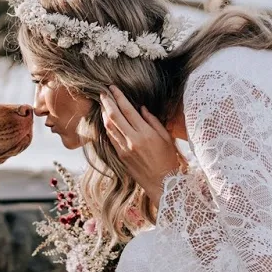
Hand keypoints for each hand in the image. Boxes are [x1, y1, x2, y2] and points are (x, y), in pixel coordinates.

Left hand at [99, 86, 184, 206]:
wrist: (163, 183)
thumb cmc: (168, 159)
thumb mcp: (166, 137)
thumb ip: (153, 121)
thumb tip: (141, 109)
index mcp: (146, 133)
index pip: (128, 110)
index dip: (119, 97)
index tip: (113, 88)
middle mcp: (133, 140)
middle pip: (114, 116)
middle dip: (107, 102)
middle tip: (103, 92)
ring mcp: (125, 149)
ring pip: (109, 127)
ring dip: (105, 113)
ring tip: (103, 104)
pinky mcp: (121, 156)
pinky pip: (111, 138)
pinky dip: (107, 127)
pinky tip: (107, 121)